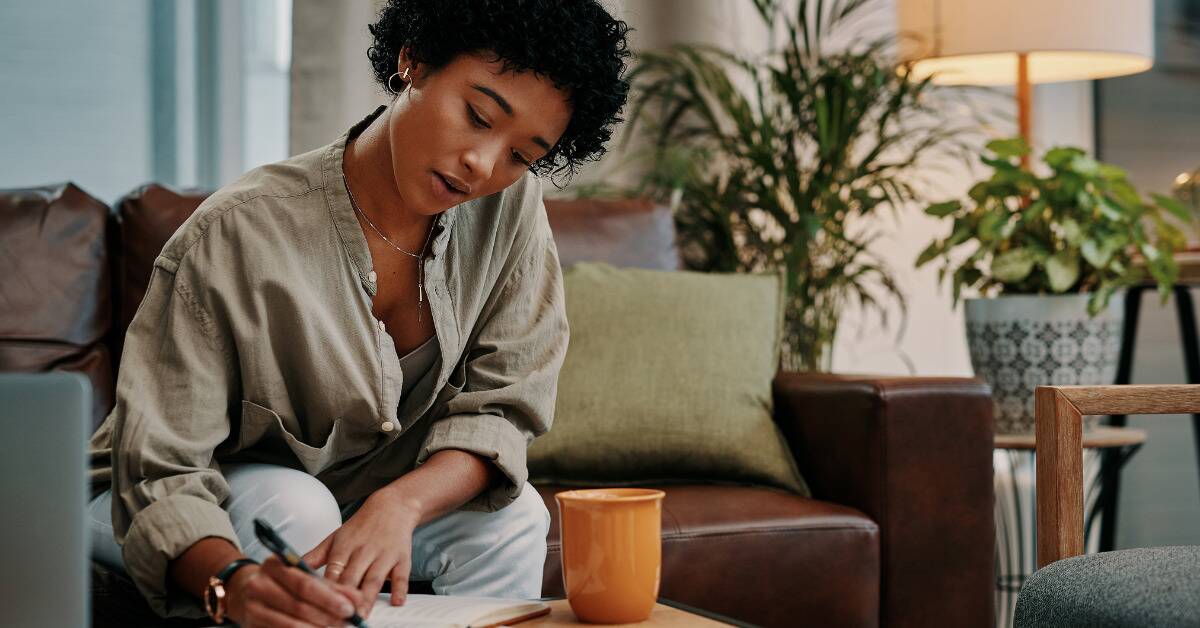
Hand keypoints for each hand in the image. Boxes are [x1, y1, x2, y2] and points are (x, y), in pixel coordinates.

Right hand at [225, 557, 363, 626]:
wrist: (243, 590)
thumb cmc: (280, 580)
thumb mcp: (302, 574)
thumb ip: (329, 584)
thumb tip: (356, 599)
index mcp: (274, 565)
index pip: (305, 583)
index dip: (329, 598)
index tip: (349, 607)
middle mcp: (260, 586)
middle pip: (298, 605)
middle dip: (327, 616)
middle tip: (347, 622)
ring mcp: (253, 608)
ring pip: (290, 624)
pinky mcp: (252, 625)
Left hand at [303, 488, 421, 617]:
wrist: (392, 507)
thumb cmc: (362, 526)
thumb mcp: (335, 538)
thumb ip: (314, 557)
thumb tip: (288, 568)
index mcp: (344, 547)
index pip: (332, 572)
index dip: (325, 591)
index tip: (318, 606)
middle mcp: (363, 551)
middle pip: (352, 578)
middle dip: (345, 599)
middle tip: (339, 617)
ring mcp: (384, 555)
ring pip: (374, 579)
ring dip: (368, 598)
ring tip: (361, 616)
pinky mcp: (402, 558)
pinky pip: (401, 575)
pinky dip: (400, 589)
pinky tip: (396, 602)